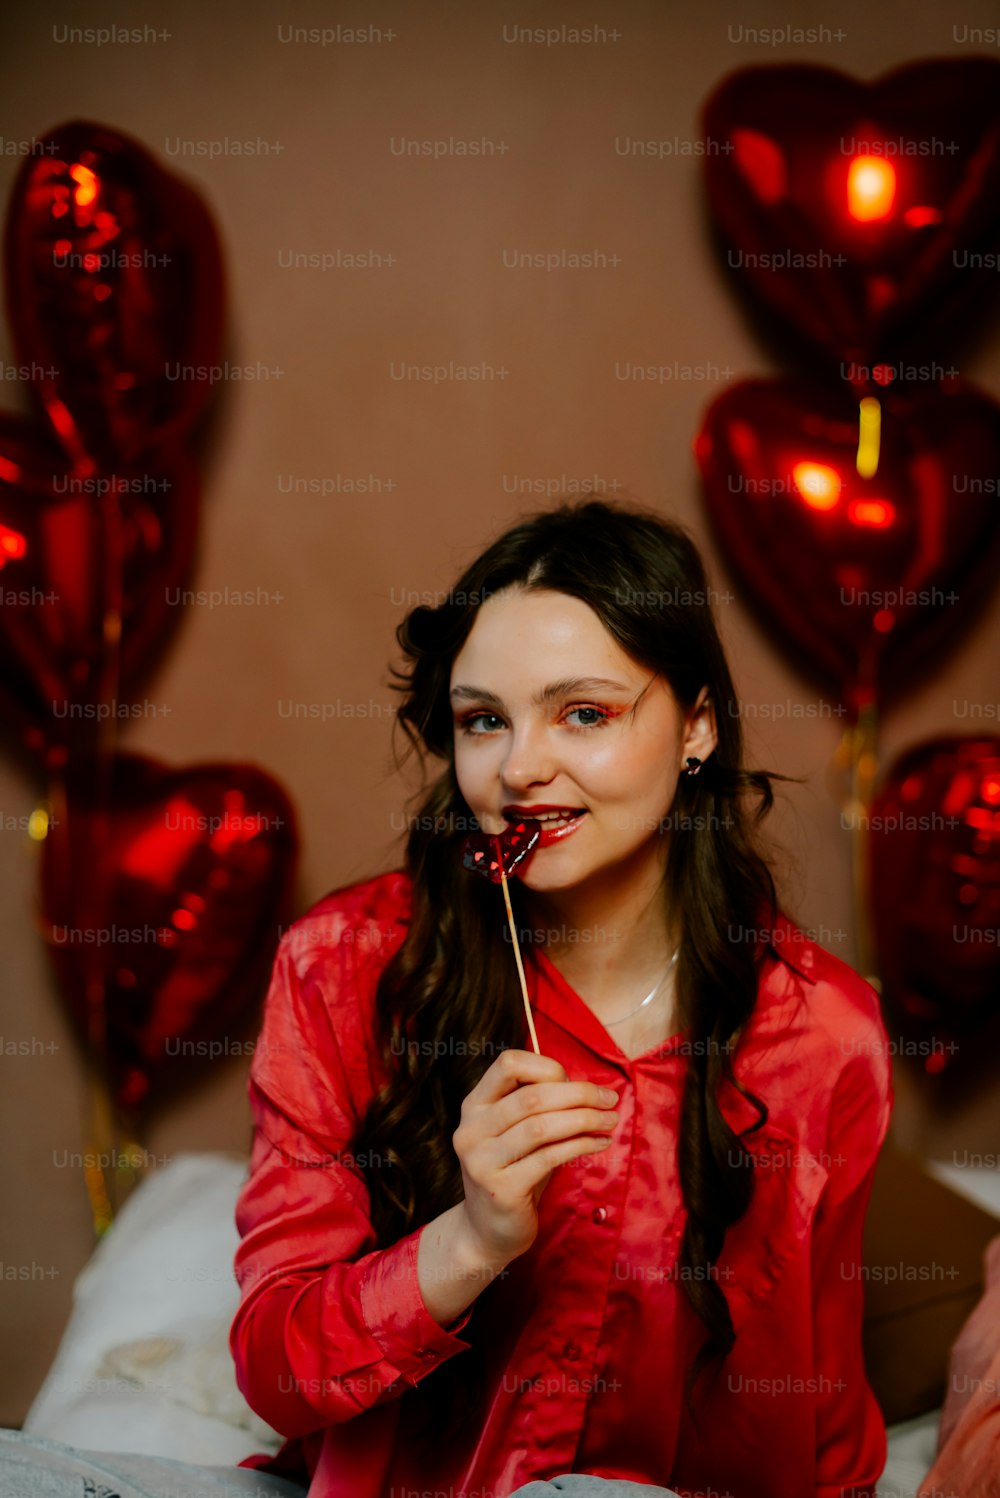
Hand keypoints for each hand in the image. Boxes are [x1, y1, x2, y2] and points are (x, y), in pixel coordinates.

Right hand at [452, 1047, 619, 1264]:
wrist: (487, 1231)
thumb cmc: (513, 1171)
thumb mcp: (517, 1132)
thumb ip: (538, 1106)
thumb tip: (583, 1086)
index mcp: (474, 1105)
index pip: (508, 1064)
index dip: (546, 1067)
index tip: (575, 1082)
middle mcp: (471, 1130)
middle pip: (531, 1096)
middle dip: (579, 1094)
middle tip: (610, 1099)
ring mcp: (482, 1161)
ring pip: (541, 1126)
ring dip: (584, 1120)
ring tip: (610, 1121)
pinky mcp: (502, 1190)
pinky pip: (549, 1158)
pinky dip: (580, 1146)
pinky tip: (599, 1144)